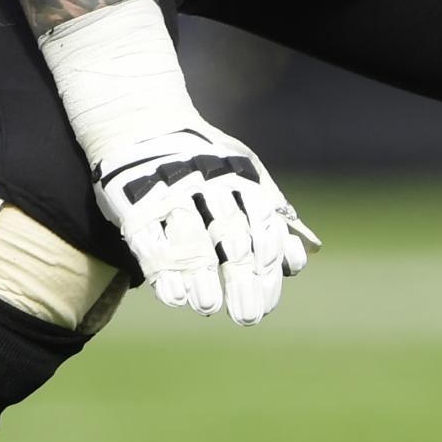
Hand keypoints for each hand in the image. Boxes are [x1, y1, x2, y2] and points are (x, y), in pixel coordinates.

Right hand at [88, 126, 316, 323]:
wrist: (143, 124)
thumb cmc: (204, 157)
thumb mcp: (245, 170)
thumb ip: (272, 210)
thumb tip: (305, 252)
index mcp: (239, 176)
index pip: (262, 224)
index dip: (267, 264)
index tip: (267, 303)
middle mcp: (208, 182)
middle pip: (230, 235)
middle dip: (241, 278)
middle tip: (248, 317)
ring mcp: (171, 190)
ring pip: (190, 236)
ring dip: (201, 275)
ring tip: (209, 307)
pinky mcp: (136, 202)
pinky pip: (150, 237)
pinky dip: (163, 268)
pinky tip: (175, 298)